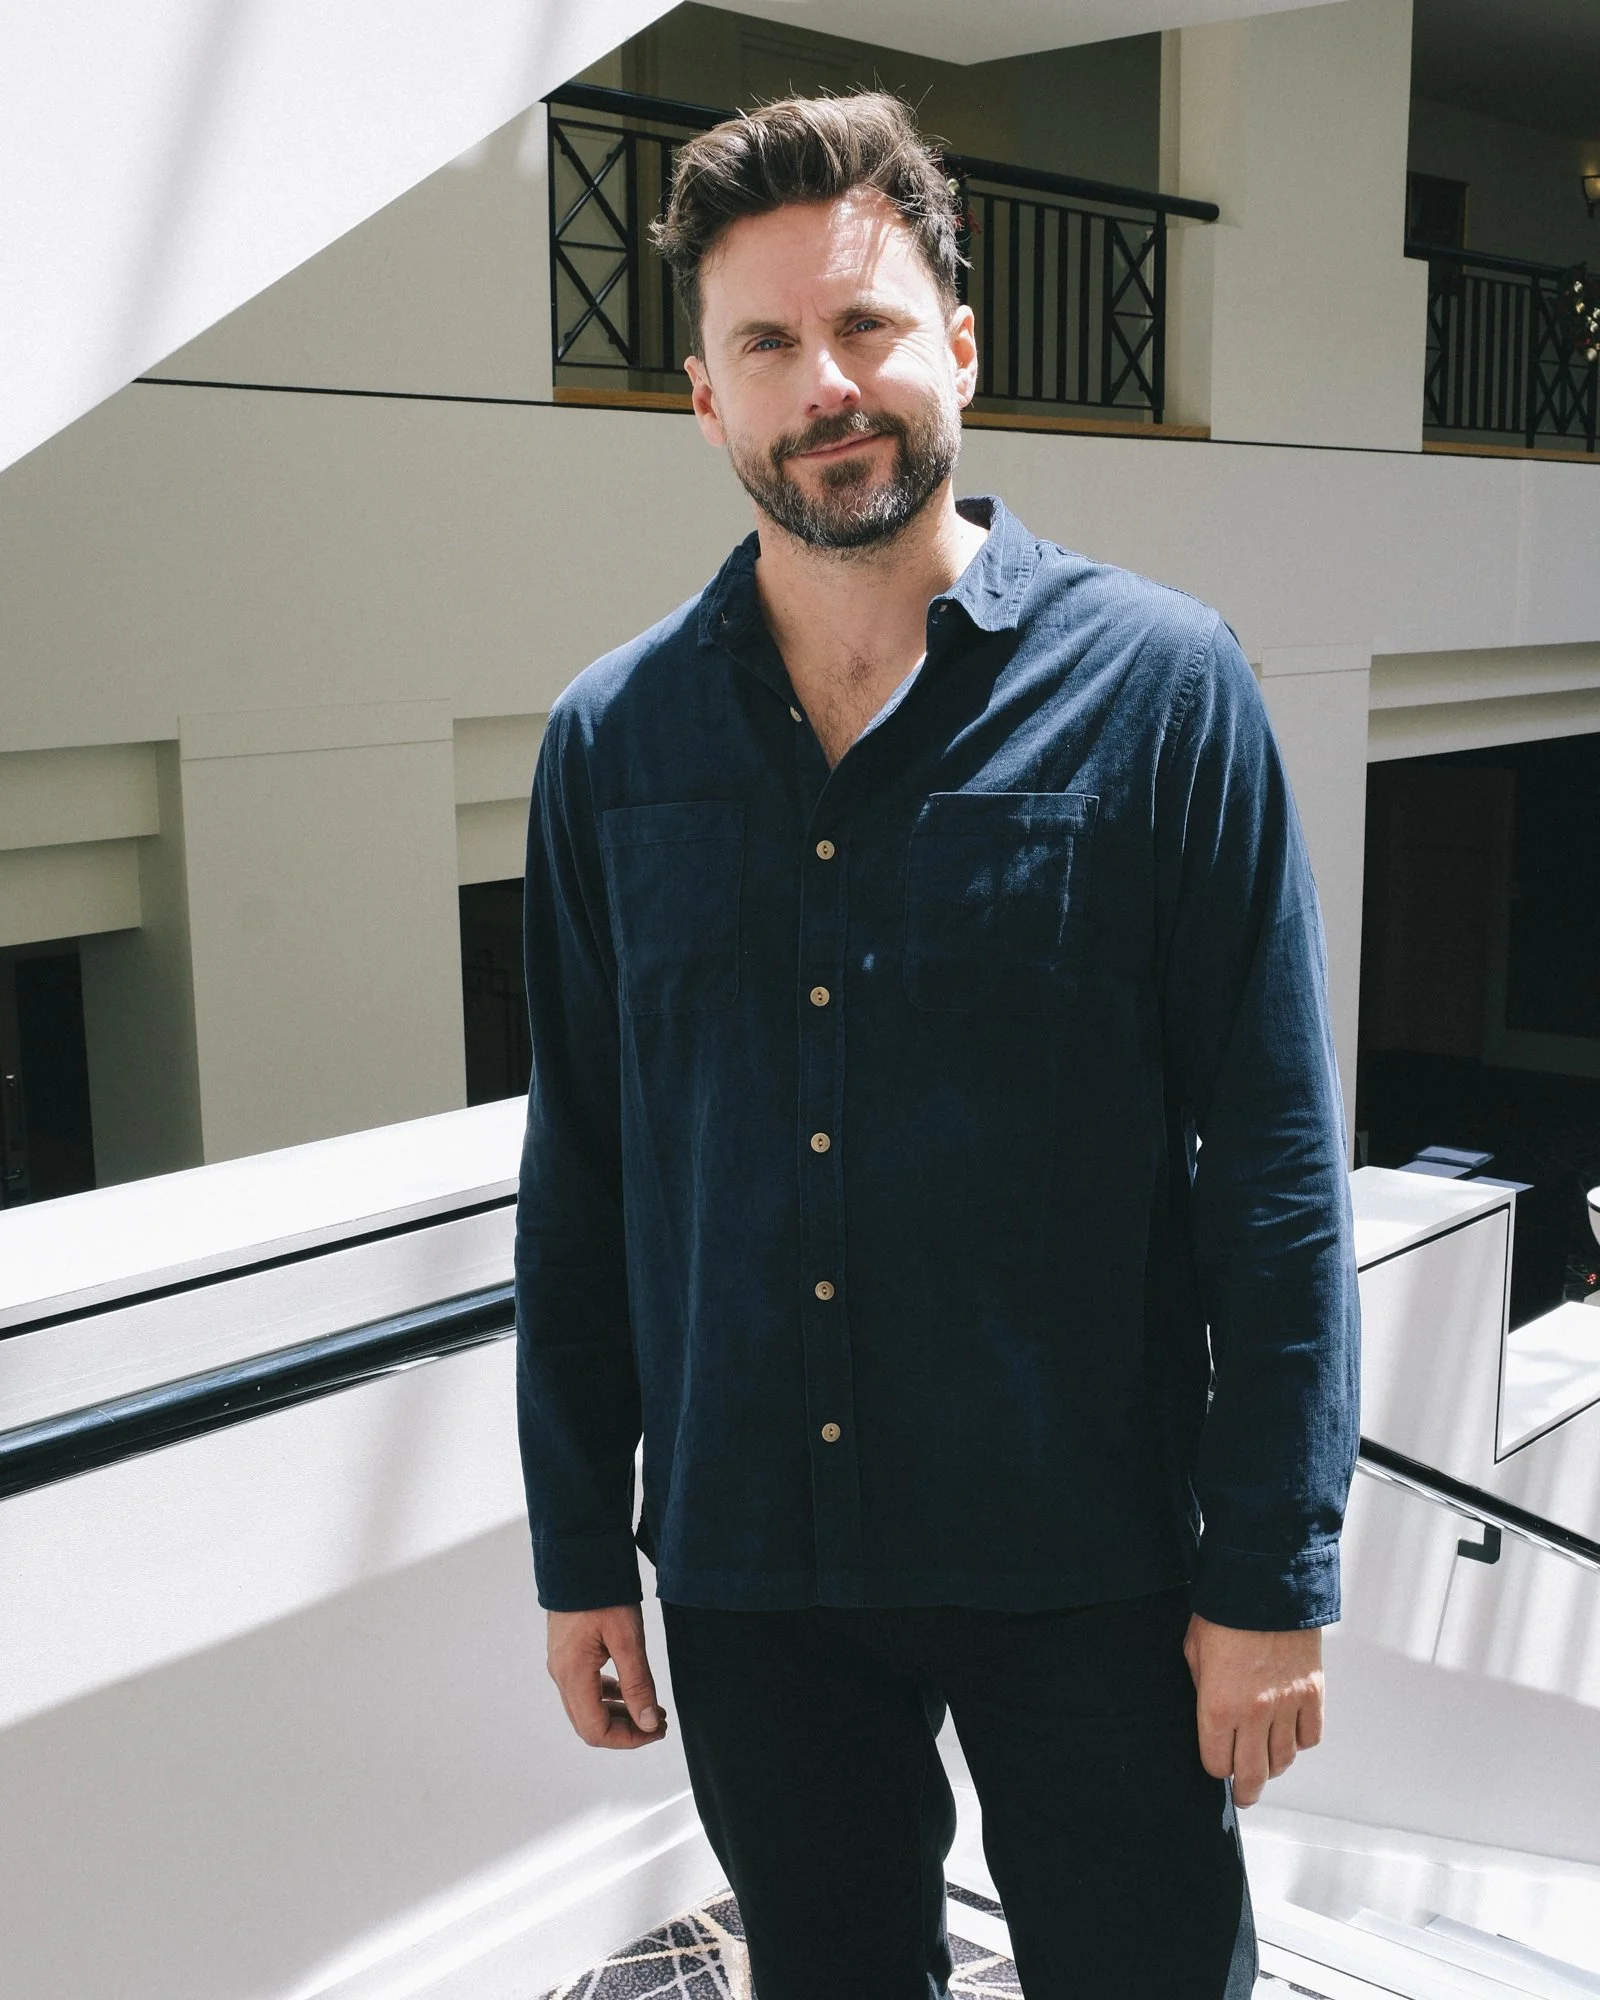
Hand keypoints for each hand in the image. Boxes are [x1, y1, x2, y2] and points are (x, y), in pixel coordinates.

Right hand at [547, 1603, 670, 1748]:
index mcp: (572, 1675)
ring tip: (651, 1707)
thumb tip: (649, 1723)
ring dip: (618, 1714)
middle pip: (589, 1725)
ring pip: (586, 1707)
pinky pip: (583, 1688)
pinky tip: (627, 1687)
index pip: (596, 1731)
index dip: (629, 1739)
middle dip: (626, 1729)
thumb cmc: (603, 1593)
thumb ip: (638, 1684)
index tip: (659, 1729)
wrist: (579, 1556)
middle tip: (660, 1722)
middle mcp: (561, 1674)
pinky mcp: (566, 1652)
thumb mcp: (627, 1638)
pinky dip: (607, 1696)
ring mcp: (561, 1663)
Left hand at [1182, 1613, 1322, 1807]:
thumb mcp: (1194, 1652)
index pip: (1216, 1763)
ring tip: (1267, 1764)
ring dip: (1274, 1766)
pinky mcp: (1312, 1693)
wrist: (1265, 1585)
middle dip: (1247, 1789)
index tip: (1217, 1763)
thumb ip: (1202, 1689)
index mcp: (1218, 1706)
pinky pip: (1310, 1737)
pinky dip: (1300, 1741)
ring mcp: (1286, 1706)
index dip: (1216, 1766)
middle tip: (1246, 1793)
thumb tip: (1210, 1714)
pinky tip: (1290, 1734)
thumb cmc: (1224, 1613)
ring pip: (1283, 1760)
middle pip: (1253, 1775)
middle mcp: (1254, 1714)